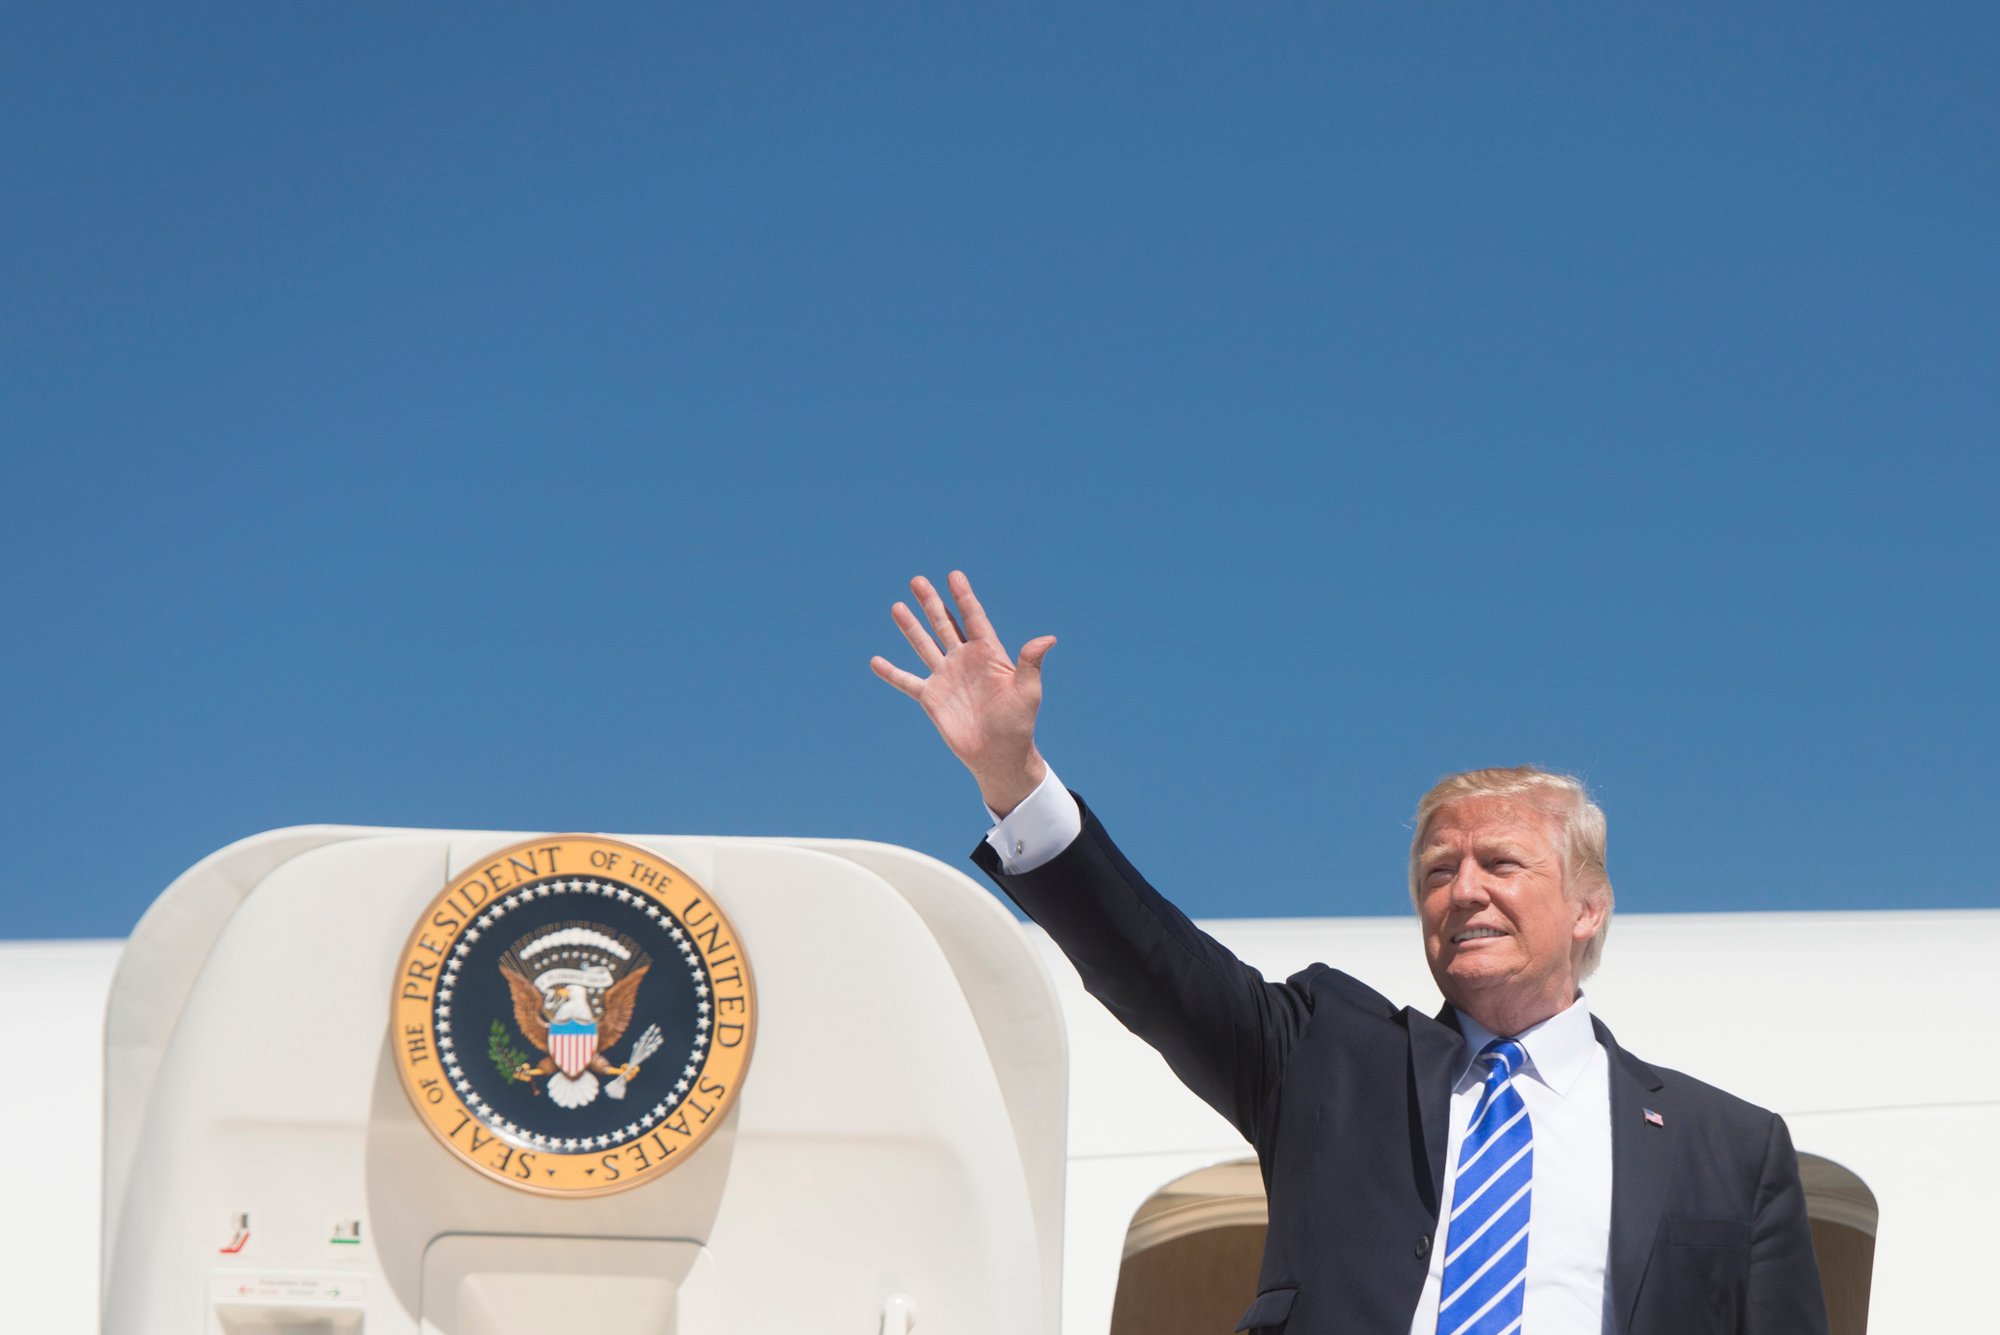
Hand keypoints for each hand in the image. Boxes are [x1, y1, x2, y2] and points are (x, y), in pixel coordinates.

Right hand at [870, 570, 1056, 815]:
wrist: (998, 755)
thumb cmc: (1018, 723)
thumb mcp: (1028, 691)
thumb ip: (1030, 663)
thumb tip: (1047, 639)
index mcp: (988, 654)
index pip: (973, 619)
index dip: (964, 597)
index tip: (954, 575)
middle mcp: (964, 661)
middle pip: (944, 624)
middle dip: (931, 602)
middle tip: (917, 580)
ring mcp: (946, 677)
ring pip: (924, 645)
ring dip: (910, 626)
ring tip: (897, 606)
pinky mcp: (931, 698)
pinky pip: (907, 681)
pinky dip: (891, 672)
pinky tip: (875, 661)